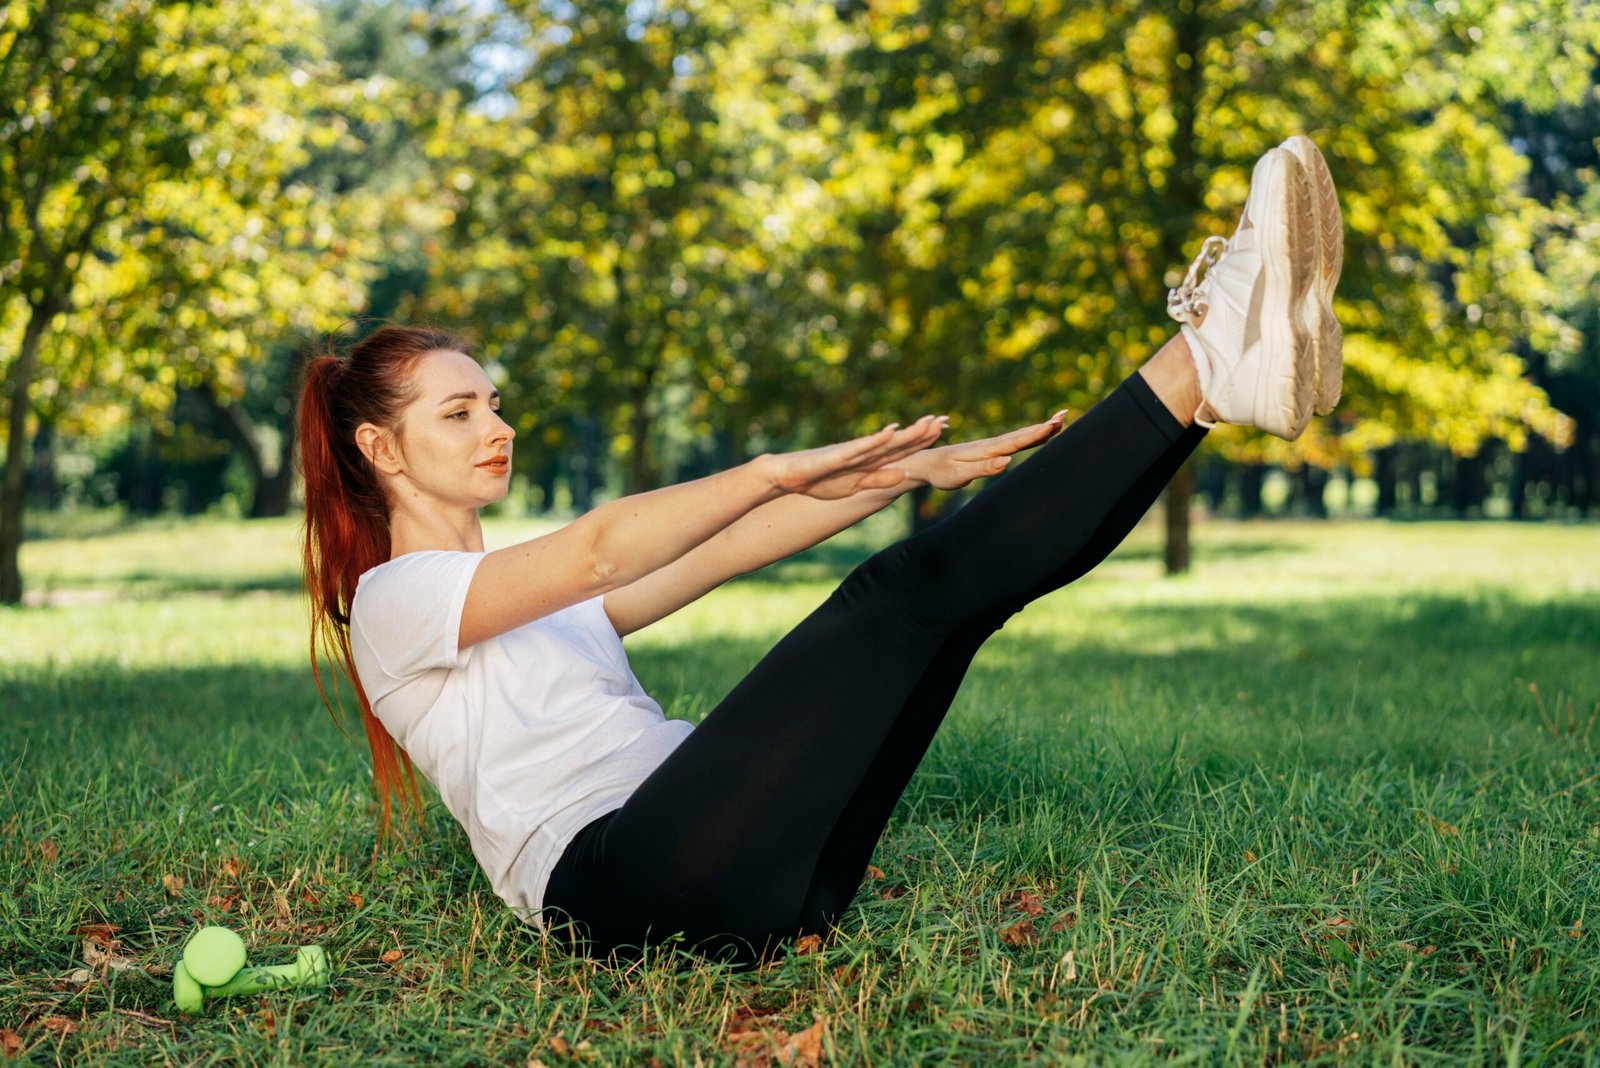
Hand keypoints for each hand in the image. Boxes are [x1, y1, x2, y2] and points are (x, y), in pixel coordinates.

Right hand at [759, 415, 948, 499]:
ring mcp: (850, 453)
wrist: (785, 476)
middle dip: (921, 433)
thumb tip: (904, 474)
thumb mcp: (853, 486)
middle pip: (897, 443)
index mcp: (868, 461)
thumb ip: (878, 479)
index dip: (922, 441)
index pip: (901, 450)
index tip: (943, 429)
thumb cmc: (817, 481)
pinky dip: (876, 441)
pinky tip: (891, 432)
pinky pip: (859, 449)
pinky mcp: (835, 456)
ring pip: (884, 443)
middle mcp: (863, 453)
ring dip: (906, 434)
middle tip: (945, 420)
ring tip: (927, 423)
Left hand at [899, 409, 1068, 490]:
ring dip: (1040, 429)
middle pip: (1023, 434)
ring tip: (1059, 420)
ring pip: (1020, 436)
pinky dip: (1028, 436)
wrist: (925, 463)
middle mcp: (992, 444)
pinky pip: (1013, 442)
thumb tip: (1008, 461)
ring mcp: (991, 446)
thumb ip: (984, 469)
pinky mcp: (988, 450)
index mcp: (988, 449)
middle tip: (1066, 415)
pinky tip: (1035, 434)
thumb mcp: (960, 475)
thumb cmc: (941, 472)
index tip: (1056, 423)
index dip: (1038, 433)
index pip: (1018, 441)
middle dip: (1045, 426)